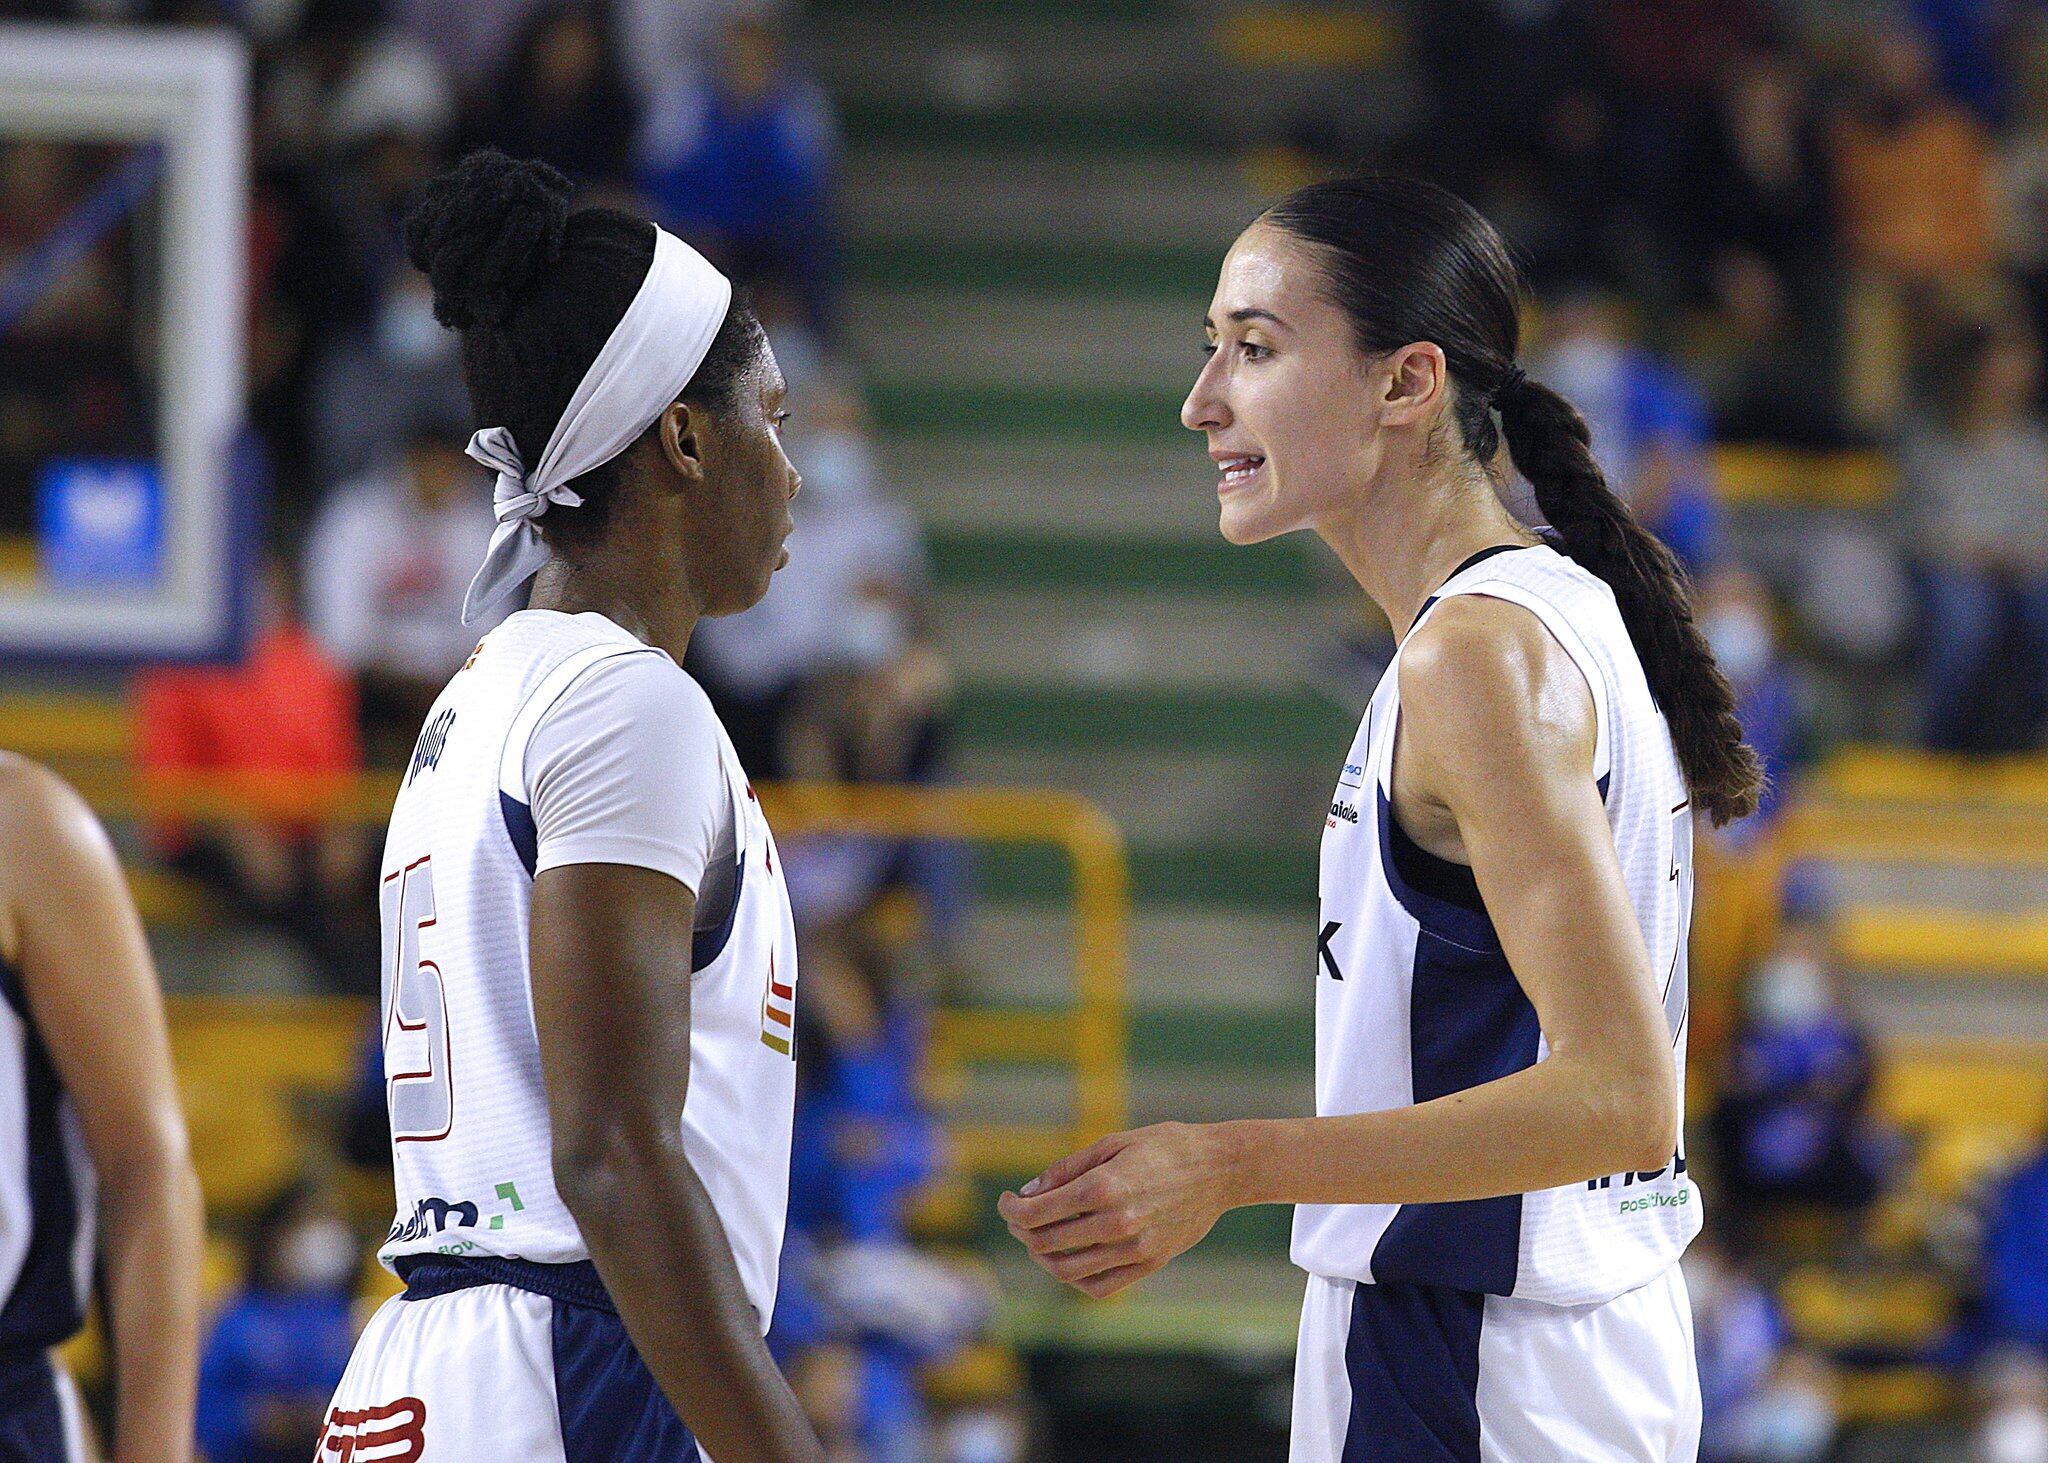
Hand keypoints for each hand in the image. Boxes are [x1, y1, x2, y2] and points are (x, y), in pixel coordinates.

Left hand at [997, 1123, 1236, 1298]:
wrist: (1220, 1168)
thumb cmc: (1165, 1146)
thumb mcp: (1113, 1144)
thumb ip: (1067, 1170)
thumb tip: (1028, 1192)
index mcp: (1103, 1187)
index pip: (1037, 1213)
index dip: (1011, 1209)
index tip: (1006, 1201)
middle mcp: (1116, 1223)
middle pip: (1047, 1243)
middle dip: (1022, 1231)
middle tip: (1019, 1216)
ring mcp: (1134, 1249)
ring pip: (1067, 1270)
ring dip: (1043, 1257)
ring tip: (1039, 1238)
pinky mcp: (1149, 1264)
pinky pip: (1098, 1286)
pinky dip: (1073, 1277)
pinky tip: (1067, 1259)